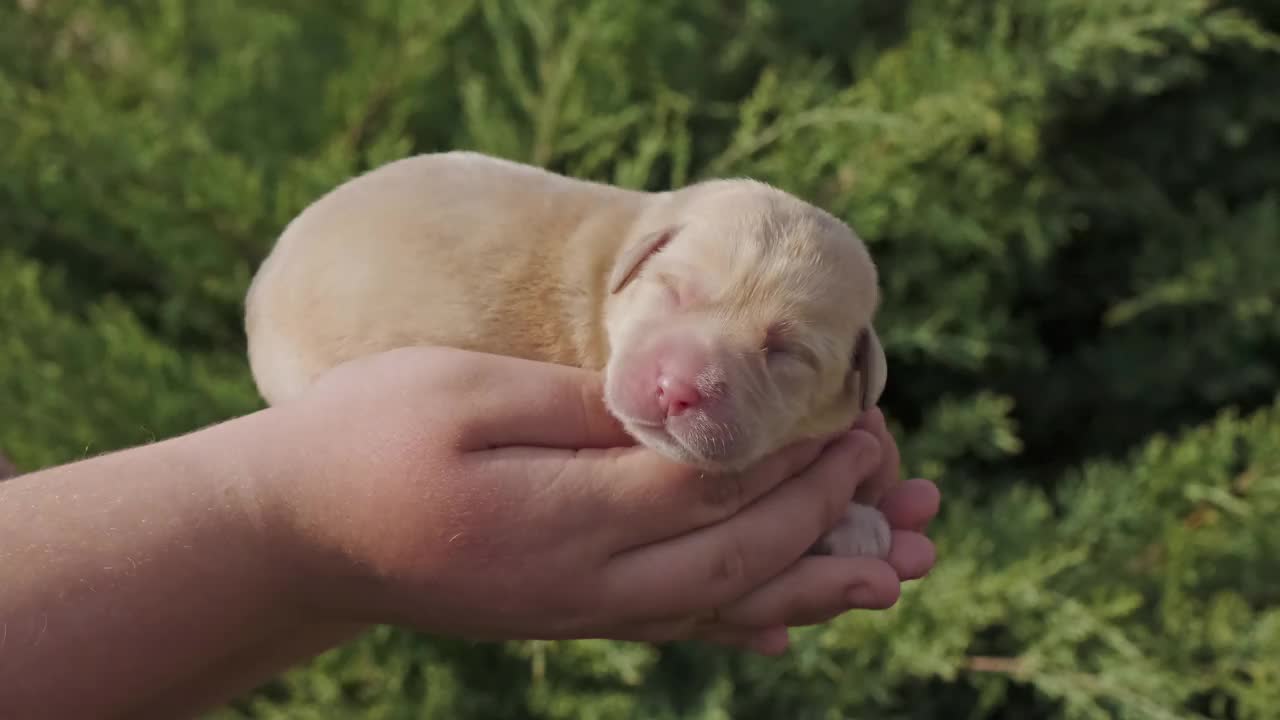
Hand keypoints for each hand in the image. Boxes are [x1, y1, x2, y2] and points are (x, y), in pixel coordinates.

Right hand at [256, 346, 937, 653]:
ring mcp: (573, 611)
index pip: (710, 486)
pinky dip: (739, 619)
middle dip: (823, 516)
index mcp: (560, 514)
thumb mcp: (466, 389)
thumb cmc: (365, 437)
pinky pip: (670, 625)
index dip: (793, 456)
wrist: (295, 534)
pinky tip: (784, 625)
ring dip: (808, 584)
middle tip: (896, 479)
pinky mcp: (563, 617)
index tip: (857, 420)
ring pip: (716, 602)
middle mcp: (580, 583)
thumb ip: (580, 405)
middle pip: (732, 554)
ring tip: (887, 577)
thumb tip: (685, 405)